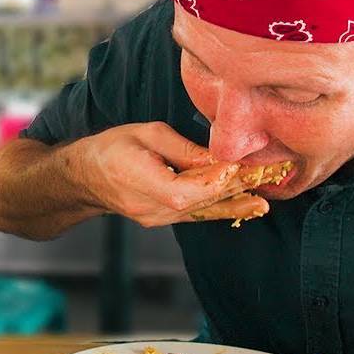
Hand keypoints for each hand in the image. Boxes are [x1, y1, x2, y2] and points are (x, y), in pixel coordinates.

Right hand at [67, 122, 269, 227]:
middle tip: (269, 177)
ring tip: (265, 201)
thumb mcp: (146, 134)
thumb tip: (217, 156)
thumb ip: (184, 148)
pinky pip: (197, 215)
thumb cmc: (110, 149)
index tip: (246, 165)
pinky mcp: (162, 219)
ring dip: (235, 202)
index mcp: (147, 183)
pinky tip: (246, 208)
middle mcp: (155, 208)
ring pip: (204, 211)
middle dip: (238, 187)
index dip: (222, 177)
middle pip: (205, 201)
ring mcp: (158, 218)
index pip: (194, 187)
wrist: (83, 177)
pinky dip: (222, 209)